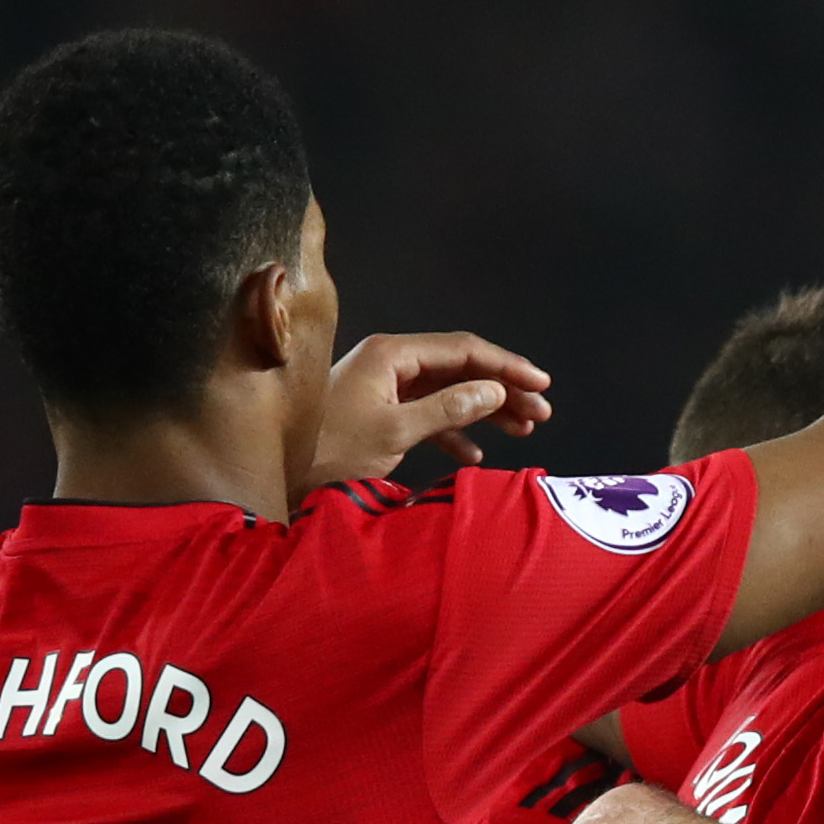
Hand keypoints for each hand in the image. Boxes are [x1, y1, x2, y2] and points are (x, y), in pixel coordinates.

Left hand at [312, 330, 555, 482]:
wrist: (281, 474)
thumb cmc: (332, 450)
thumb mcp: (395, 431)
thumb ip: (449, 409)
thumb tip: (495, 391)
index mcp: (392, 354)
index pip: (463, 349)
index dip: (506, 366)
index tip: (541, 385)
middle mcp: (390, 362)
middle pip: (460, 368)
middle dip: (502, 390)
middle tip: (540, 415)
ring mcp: (385, 386)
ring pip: (448, 392)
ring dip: (484, 411)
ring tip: (521, 432)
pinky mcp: (381, 411)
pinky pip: (428, 414)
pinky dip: (454, 432)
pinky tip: (473, 454)